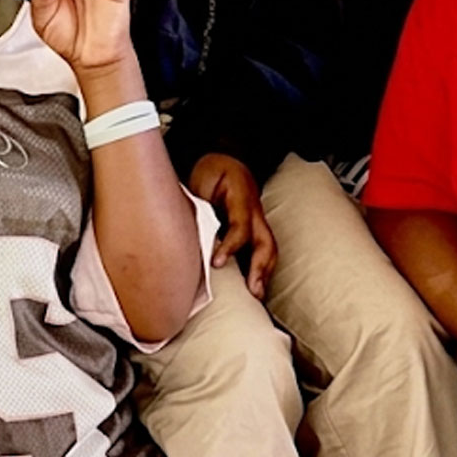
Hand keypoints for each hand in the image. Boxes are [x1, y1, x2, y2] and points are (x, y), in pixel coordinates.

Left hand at [188, 153, 276, 297]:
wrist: (223, 160)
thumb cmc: (209, 173)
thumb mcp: (200, 183)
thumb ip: (197, 207)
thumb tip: (186, 235)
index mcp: (240, 196)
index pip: (240, 225)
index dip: (230, 246)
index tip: (217, 263)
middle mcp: (254, 211)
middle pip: (266, 242)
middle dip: (261, 268)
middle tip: (253, 291)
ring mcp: (259, 221)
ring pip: (270, 249)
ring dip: (265, 273)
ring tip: (257, 296)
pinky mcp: (256, 230)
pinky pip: (264, 251)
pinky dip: (261, 270)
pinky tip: (254, 289)